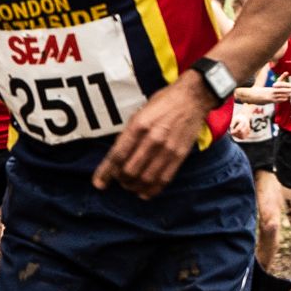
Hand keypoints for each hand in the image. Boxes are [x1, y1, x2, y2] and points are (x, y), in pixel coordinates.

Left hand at [93, 78, 213, 199]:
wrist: (192, 98)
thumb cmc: (163, 103)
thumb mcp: (139, 113)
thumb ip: (128, 135)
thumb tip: (117, 156)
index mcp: (139, 126)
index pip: (117, 156)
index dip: (105, 173)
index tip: (99, 183)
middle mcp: (152, 139)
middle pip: (129, 171)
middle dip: (120, 180)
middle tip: (119, 179)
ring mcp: (167, 149)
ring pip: (145, 179)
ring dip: (134, 186)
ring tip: (130, 185)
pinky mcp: (179, 156)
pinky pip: (163, 179)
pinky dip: (151, 190)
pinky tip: (144, 192)